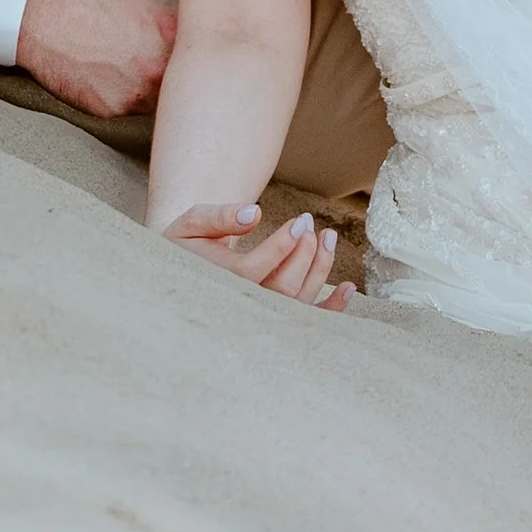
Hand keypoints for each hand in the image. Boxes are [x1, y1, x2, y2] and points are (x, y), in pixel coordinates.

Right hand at [14, 0, 176, 119]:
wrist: (41, 14)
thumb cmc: (84, 0)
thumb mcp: (139, 3)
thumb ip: (166, 28)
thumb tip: (180, 41)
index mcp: (169, 35)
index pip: (196, 57)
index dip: (187, 58)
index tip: (181, 57)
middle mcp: (157, 67)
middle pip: (176, 85)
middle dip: (165, 77)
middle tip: (144, 64)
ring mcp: (134, 93)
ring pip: (151, 102)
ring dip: (142, 91)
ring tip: (117, 68)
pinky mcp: (110, 110)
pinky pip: (123, 110)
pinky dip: (115, 98)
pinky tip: (99, 76)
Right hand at [160, 200, 351, 310]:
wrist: (182, 272)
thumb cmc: (187, 245)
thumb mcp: (193, 224)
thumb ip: (219, 217)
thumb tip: (253, 212)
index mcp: (218, 283)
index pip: (254, 270)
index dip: (280, 247)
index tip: (300, 222)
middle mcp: (241, 306)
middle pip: (281, 288)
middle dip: (303, 254)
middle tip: (308, 223)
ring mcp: (260, 315)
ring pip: (297, 302)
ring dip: (320, 270)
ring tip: (327, 236)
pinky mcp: (274, 316)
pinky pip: (306, 319)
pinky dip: (330, 308)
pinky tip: (348, 288)